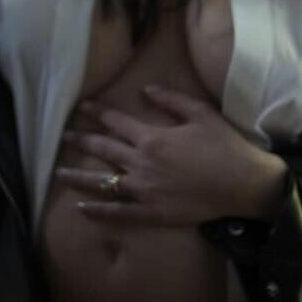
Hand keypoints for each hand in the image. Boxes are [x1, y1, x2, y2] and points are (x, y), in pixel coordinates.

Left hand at [55, 85, 278, 225]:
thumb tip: (145, 89)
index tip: (82, 108)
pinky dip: (98, 211)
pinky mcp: (152, 212)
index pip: (116, 122)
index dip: (97, 113)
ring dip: (79, 177)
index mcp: (152, 138)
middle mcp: (141, 164)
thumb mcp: (200, 113)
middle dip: (81, 141)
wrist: (243, 184)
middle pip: (103, 149)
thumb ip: (171, 100)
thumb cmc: (224, 146)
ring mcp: (144, 190)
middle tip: (63, 136)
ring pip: (103, 182)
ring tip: (58, 174)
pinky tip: (81, 208)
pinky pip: (119, 212)